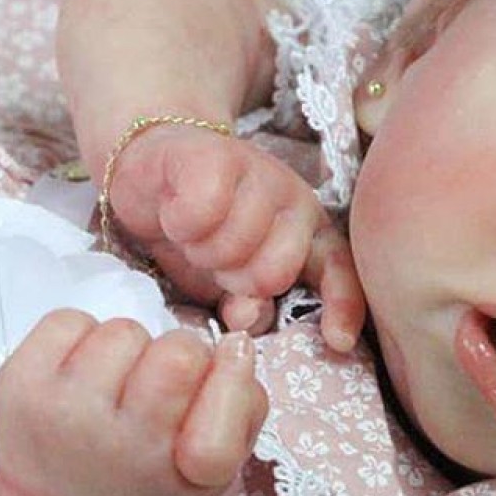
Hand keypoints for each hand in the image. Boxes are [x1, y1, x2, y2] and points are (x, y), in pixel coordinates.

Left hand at [0, 309, 267, 495]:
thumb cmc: (156, 477)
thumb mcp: (219, 467)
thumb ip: (245, 405)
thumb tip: (236, 343)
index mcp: (173, 469)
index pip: (227, 401)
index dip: (228, 384)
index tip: (210, 393)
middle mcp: (114, 444)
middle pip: (179, 351)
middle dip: (181, 357)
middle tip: (161, 388)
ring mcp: (59, 413)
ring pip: (124, 331)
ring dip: (130, 348)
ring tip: (118, 382)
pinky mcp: (14, 386)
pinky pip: (69, 321)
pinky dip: (82, 336)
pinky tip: (81, 371)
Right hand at [108, 124, 365, 349]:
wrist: (152, 174)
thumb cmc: (200, 235)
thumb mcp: (229, 282)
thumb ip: (249, 304)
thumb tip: (248, 317)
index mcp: (310, 235)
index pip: (340, 272)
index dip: (343, 306)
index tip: (337, 340)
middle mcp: (295, 202)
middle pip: (274, 271)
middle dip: (234, 280)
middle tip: (214, 263)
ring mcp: (262, 173)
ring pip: (235, 244)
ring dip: (201, 251)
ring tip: (193, 238)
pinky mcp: (218, 155)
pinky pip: (200, 213)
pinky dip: (179, 223)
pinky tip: (175, 214)